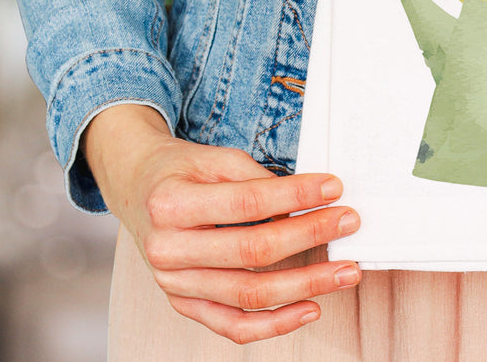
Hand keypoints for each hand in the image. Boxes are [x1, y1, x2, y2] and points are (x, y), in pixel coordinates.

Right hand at [82, 104, 360, 344]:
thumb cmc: (180, 170)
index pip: (247, 203)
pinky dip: (274, 325)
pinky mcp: (184, 305)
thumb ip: (256, 180)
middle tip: (349, 223)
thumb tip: (306, 201)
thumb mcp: (214, 158)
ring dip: (305, 285)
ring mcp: (174, 284)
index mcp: (171, 204)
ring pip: (248, 295)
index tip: (333, 188)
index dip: (295, 196)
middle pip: (252, 252)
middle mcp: (168, 250)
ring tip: (344, 272)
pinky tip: (310, 308)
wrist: (137, 189)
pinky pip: (232, 326)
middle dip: (309, 237)